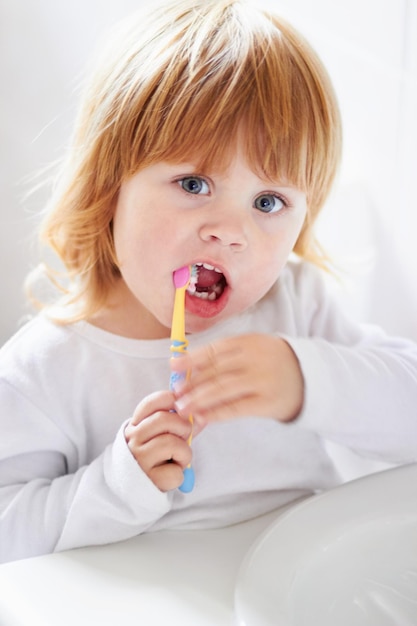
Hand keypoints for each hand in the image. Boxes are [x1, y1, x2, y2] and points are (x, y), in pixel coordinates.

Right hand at [125, 390, 200, 491]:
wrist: (134, 490)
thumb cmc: (154, 459)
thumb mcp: (162, 438)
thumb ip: (181, 425)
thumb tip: (201, 416)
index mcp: (136, 425)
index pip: (151, 403)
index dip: (170, 400)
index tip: (181, 407)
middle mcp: (133, 439)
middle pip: (164, 419)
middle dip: (183, 427)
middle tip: (184, 438)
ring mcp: (139, 459)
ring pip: (171, 444)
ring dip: (184, 453)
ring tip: (178, 460)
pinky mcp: (148, 479)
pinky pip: (174, 472)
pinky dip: (179, 475)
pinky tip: (171, 475)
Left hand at [171, 334, 303, 423]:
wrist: (310, 377)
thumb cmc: (272, 362)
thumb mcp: (254, 348)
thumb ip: (227, 356)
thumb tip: (190, 369)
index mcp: (250, 342)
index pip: (215, 349)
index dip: (192, 358)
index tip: (173, 366)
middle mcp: (255, 359)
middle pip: (216, 370)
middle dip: (192, 382)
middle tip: (175, 393)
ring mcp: (262, 381)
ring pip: (223, 389)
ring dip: (199, 399)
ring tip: (182, 406)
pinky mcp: (267, 403)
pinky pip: (236, 408)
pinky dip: (216, 413)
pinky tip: (202, 417)